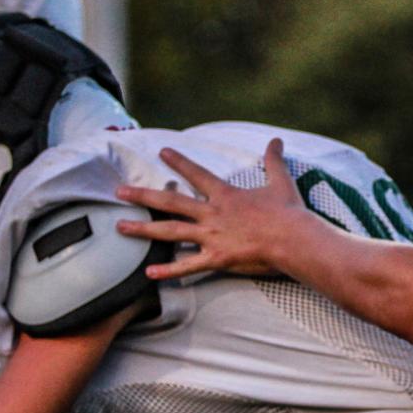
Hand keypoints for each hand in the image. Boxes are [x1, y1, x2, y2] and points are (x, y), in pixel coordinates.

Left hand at [114, 139, 307, 280]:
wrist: (293, 239)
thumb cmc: (288, 212)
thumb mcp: (281, 181)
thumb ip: (274, 160)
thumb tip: (277, 139)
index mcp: (225, 195)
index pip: (197, 174)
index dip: (179, 162)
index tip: (162, 152)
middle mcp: (212, 214)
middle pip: (170, 202)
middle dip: (143, 196)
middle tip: (119, 192)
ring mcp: (211, 236)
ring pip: (170, 231)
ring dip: (143, 229)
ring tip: (120, 228)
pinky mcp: (216, 258)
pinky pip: (187, 265)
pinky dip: (168, 271)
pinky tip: (149, 273)